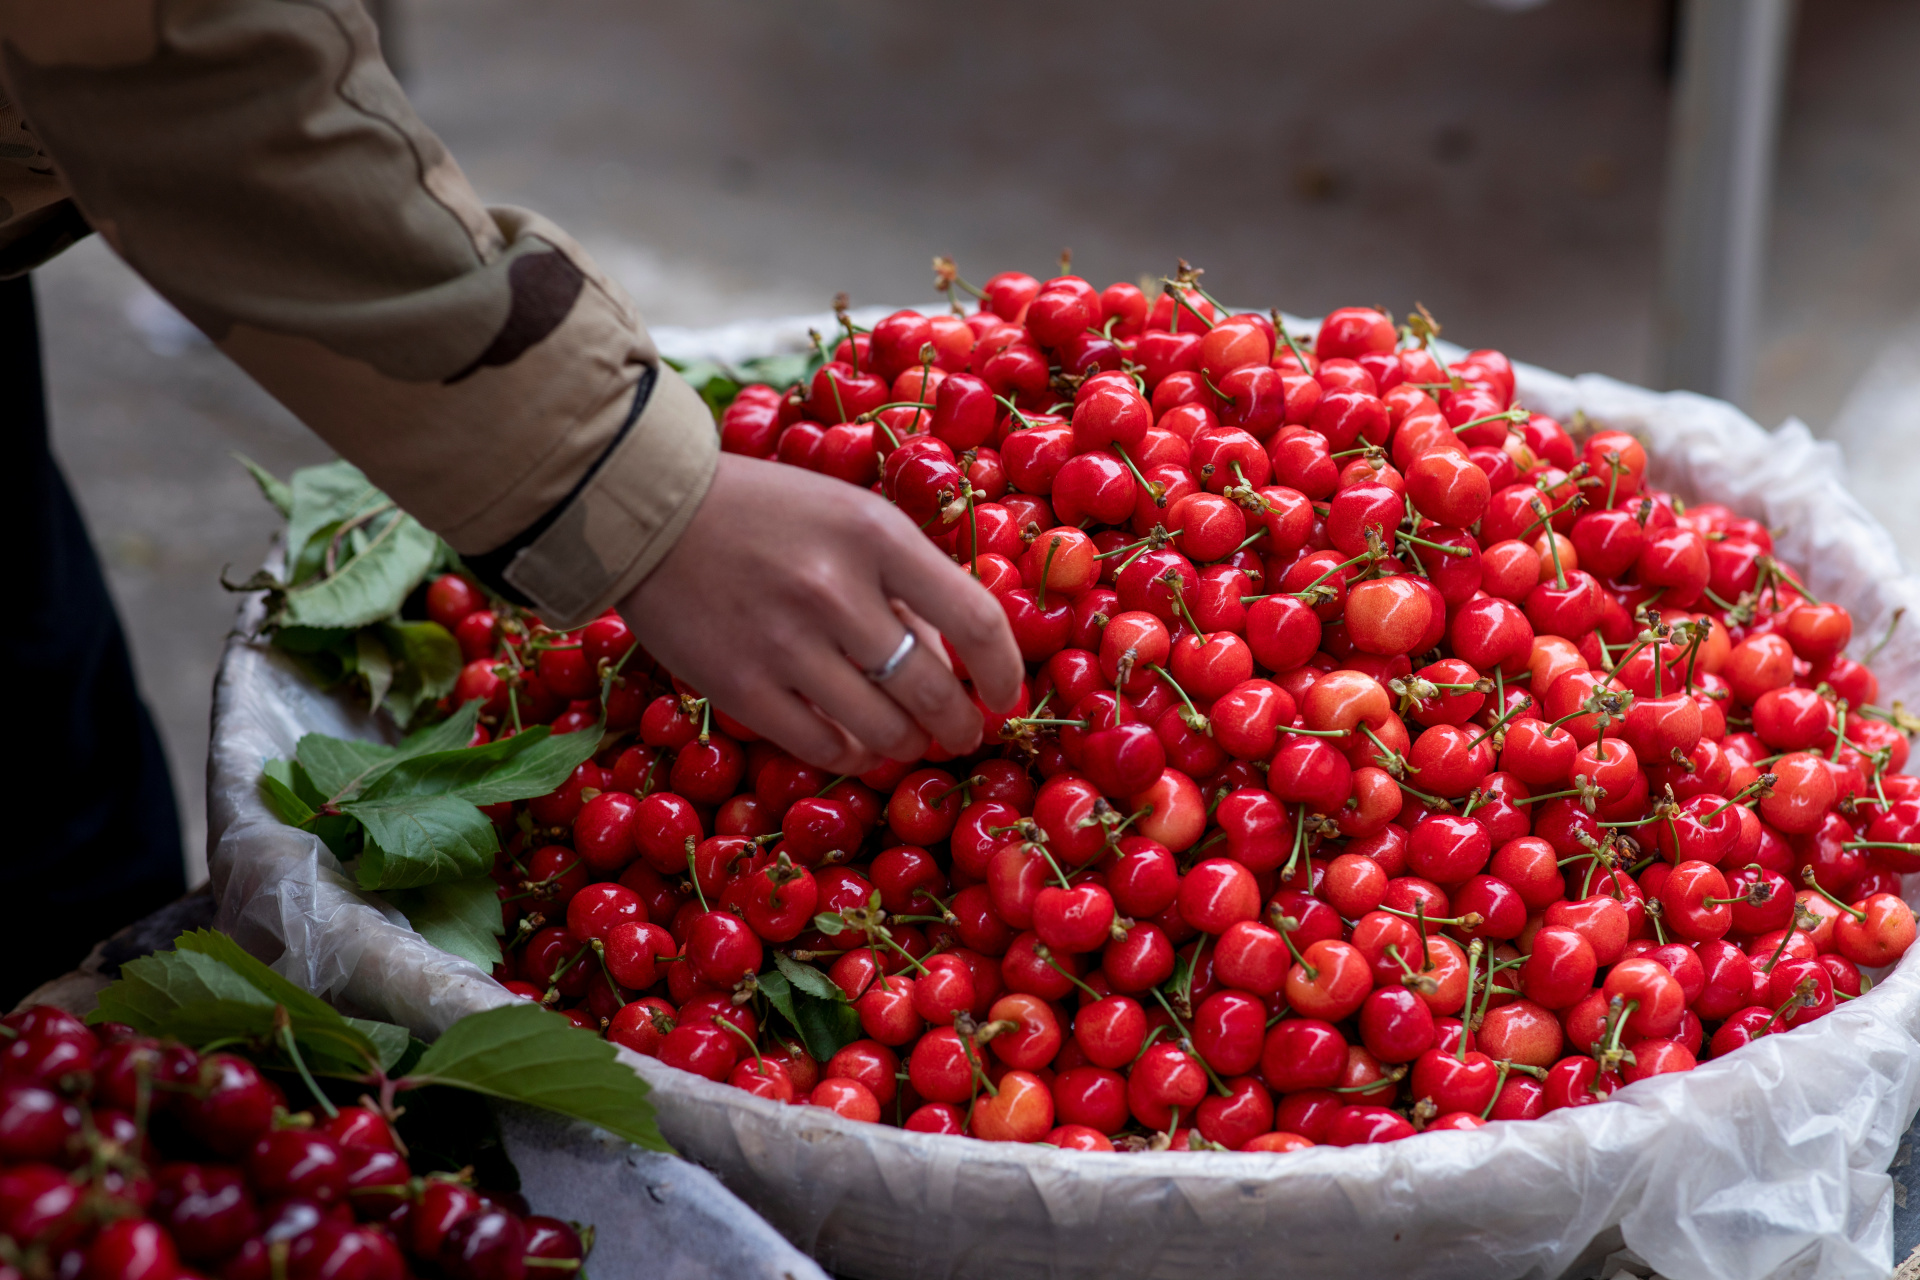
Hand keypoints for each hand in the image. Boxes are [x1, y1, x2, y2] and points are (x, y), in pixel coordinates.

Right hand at [620, 453, 1023, 771]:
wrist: (654, 515)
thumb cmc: (770, 512)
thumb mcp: (853, 517)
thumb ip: (907, 580)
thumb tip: (957, 665)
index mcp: (876, 536)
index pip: (976, 621)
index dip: (1005, 673)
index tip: (1004, 696)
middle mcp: (836, 590)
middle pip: (933, 691)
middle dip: (959, 726)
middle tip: (961, 734)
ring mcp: (786, 644)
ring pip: (882, 730)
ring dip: (907, 745)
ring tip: (909, 740)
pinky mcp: (741, 686)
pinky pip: (822, 748)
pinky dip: (852, 756)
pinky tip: (856, 746)